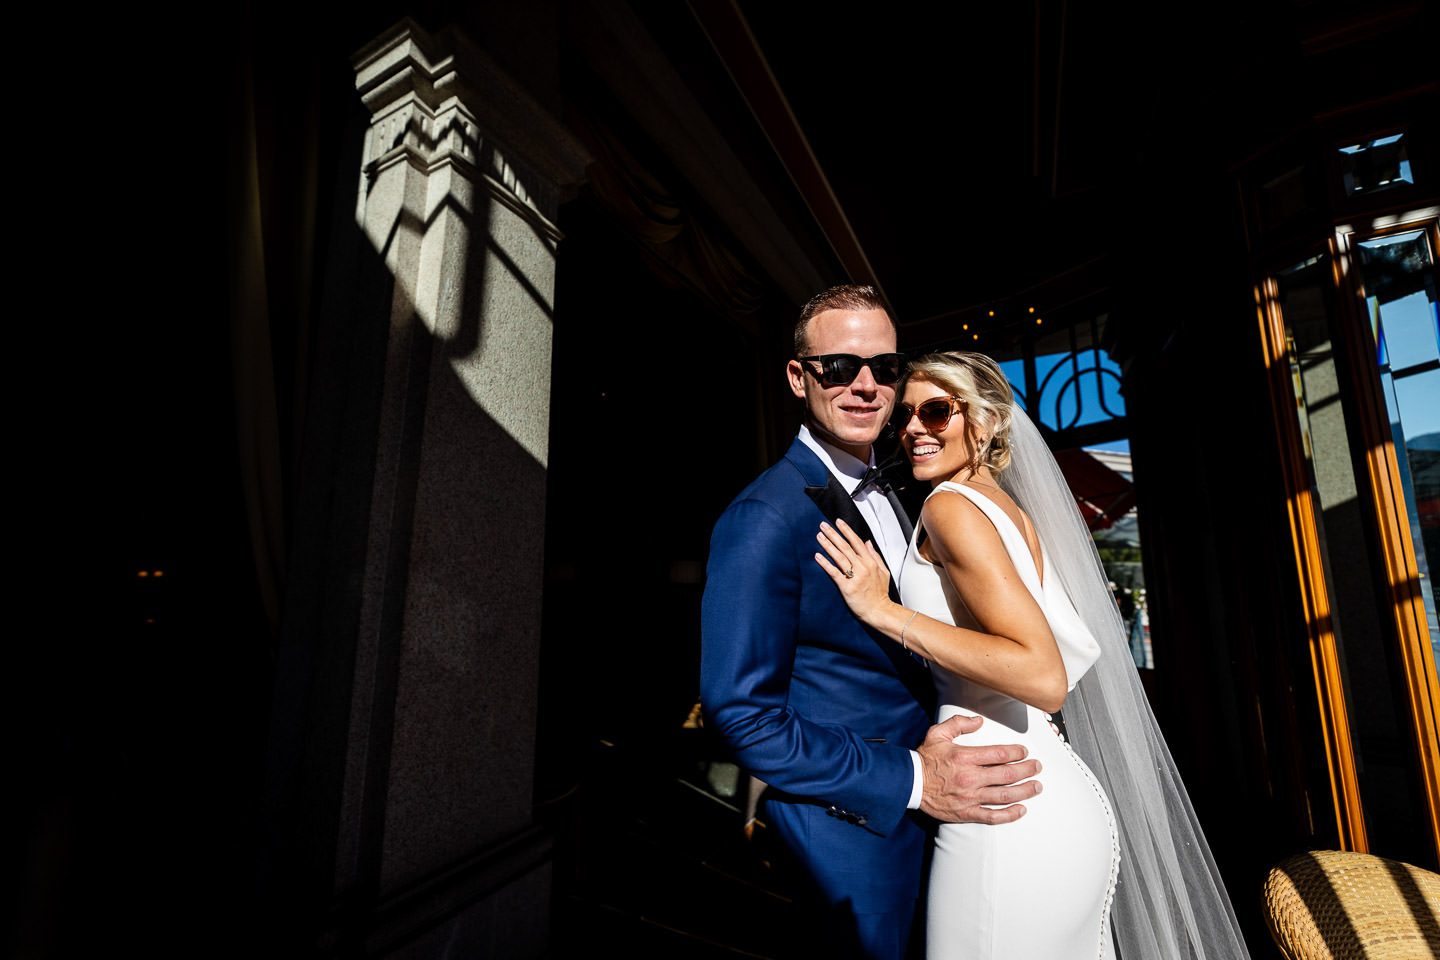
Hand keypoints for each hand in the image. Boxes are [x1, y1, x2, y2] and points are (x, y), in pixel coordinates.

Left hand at [814, 519, 892, 622]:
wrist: (879, 611)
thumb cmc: (880, 594)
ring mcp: (854, 577)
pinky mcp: (846, 587)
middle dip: (833, 534)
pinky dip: (825, 563)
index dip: (846, 531)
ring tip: (819, 536)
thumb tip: (868, 542)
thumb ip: (875, 555)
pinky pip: (834, 572)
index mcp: (870, 562)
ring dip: (828, 545)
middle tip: (823, 525)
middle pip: (845, 546)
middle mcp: (862, 567)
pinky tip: (817, 556)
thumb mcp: (884, 571)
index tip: (838, 522)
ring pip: (839, 557)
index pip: (857, 542)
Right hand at [916, 714, 1040, 823]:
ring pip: (1005, 796)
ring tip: (1036, 787)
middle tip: (1037, 767)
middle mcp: (970, 778)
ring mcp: (970, 797)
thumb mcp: (937, 733)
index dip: (1017, 752)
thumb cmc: (925, 759)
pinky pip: (993, 816)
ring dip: (1025, 791)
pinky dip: (1010, 815)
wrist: (909, 783)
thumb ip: (958, 724)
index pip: (1000, 754)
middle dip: (1027, 770)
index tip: (1024, 752)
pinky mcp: (967, 813)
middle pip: (1008, 775)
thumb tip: (979, 721)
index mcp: (965, 757)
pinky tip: (1021, 809)